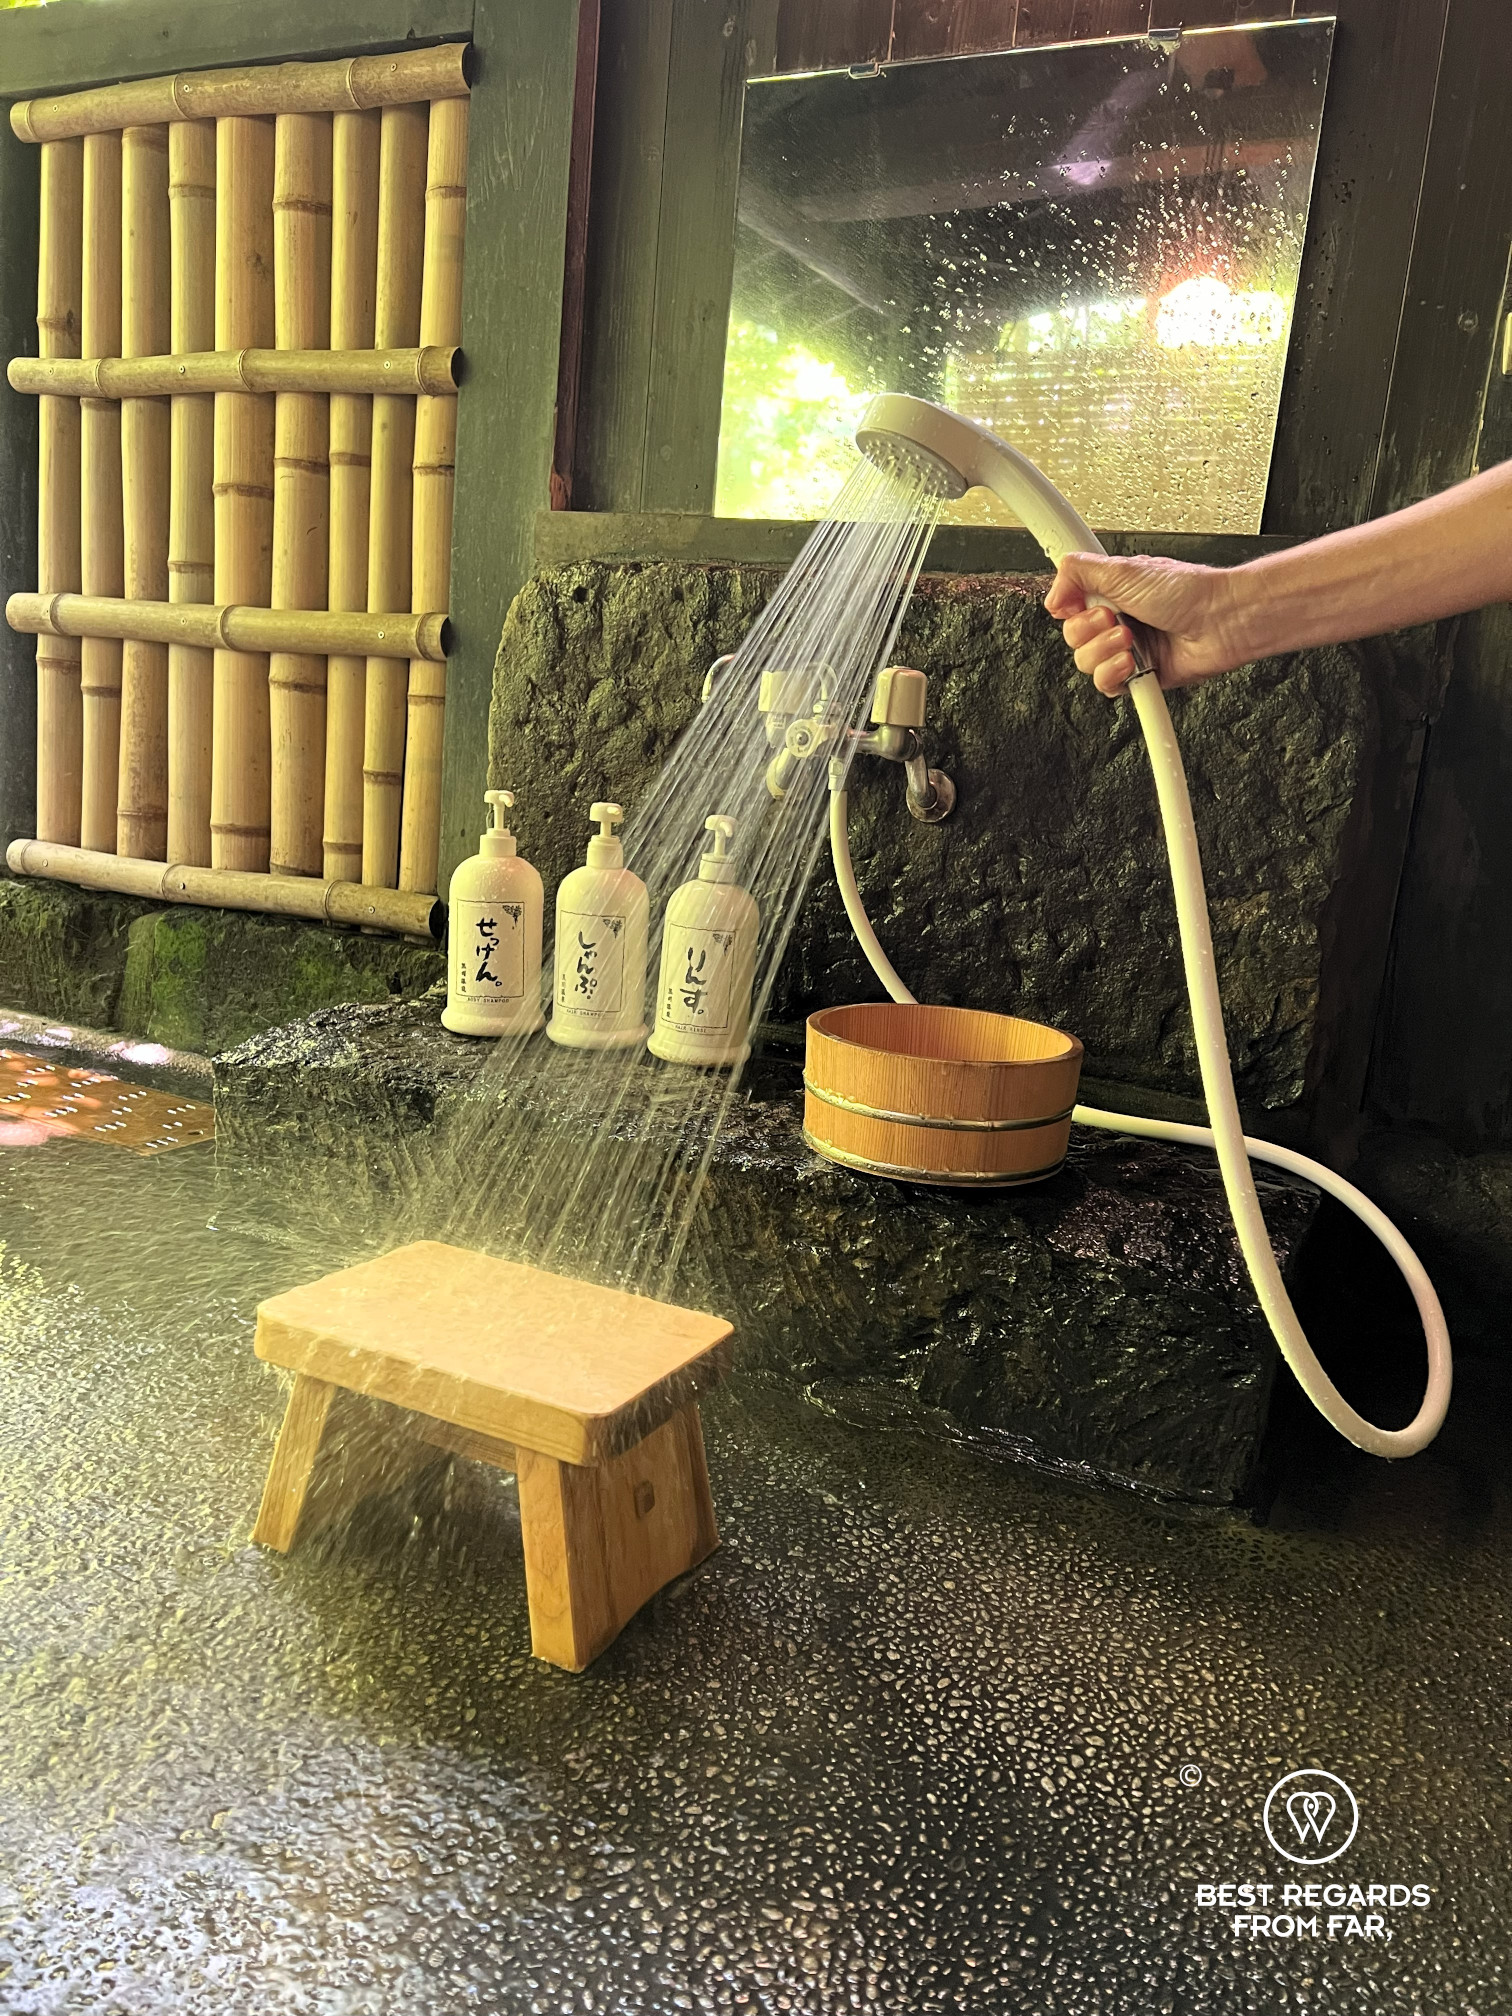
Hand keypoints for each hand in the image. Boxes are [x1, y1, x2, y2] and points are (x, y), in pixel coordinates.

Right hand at [1044, 553, 1244, 697]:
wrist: (1220, 620)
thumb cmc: (1186, 591)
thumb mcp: (1123, 569)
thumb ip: (1079, 571)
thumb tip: (1053, 592)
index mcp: (1110, 592)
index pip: (1068, 604)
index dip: (1067, 606)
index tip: (1074, 601)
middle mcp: (1116, 620)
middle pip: (1072, 638)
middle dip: (1089, 630)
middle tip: (1114, 618)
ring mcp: (1126, 649)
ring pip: (1086, 664)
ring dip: (1105, 652)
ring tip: (1131, 639)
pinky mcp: (1138, 676)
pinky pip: (1107, 686)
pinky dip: (1116, 675)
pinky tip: (1133, 663)